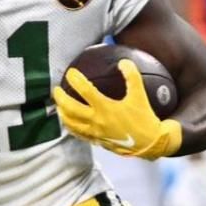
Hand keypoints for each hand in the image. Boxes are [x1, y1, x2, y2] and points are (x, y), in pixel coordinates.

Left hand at [52, 60, 181, 159]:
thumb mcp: (140, 95)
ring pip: (71, 124)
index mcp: (106, 108)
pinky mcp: (97, 141)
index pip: (85, 91)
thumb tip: (124, 62)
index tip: (70, 72)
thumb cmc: (144, 119)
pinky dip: (71, 127)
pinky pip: (79, 134)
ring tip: (59, 106)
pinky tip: (70, 122)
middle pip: (71, 109)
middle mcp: (97, 121)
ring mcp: (95, 133)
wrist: (149, 143)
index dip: (76, 80)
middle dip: (61, 98)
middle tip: (56, 89)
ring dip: (62, 113)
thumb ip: (132, 77)